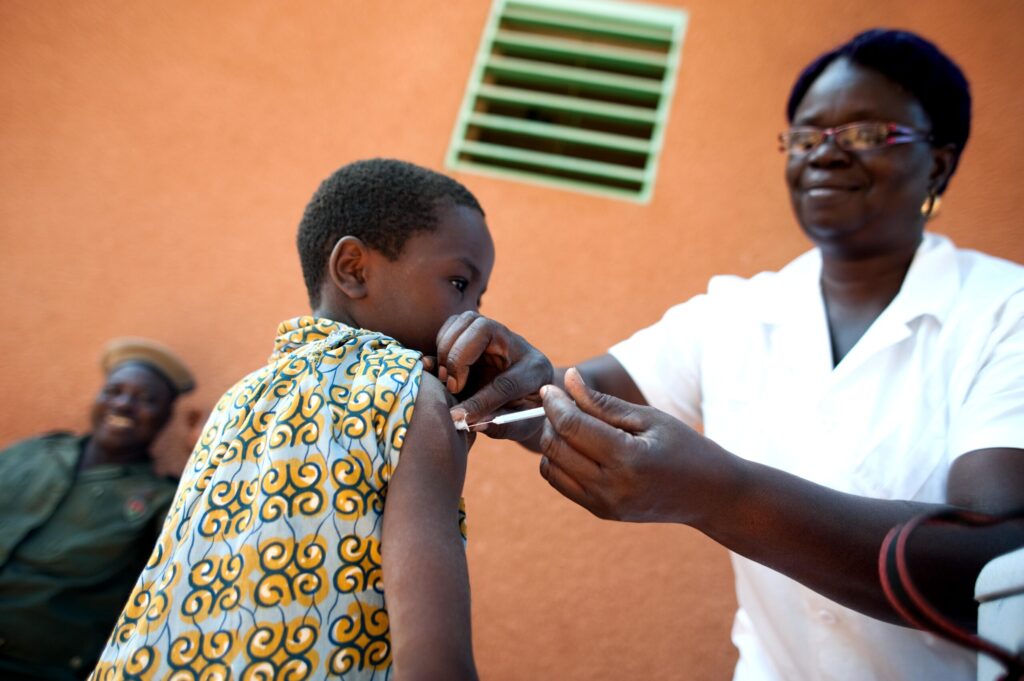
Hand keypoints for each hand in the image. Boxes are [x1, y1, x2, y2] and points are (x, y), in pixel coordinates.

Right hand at [431, 312, 553, 438]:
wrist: (527, 395)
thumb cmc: (524, 413)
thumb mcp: (521, 427)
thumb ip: (499, 426)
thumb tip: (468, 423)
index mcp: (535, 371)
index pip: (507, 381)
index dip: (480, 401)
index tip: (458, 416)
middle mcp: (517, 345)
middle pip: (484, 330)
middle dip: (459, 358)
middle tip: (453, 387)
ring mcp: (496, 335)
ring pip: (468, 321)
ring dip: (448, 348)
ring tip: (448, 379)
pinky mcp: (477, 333)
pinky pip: (454, 324)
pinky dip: (441, 342)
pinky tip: (438, 367)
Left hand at [538, 368, 741, 525]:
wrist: (710, 495)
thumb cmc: (685, 448)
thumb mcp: (648, 418)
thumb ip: (603, 403)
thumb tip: (569, 379)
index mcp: (627, 460)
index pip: (572, 427)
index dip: (555, 403)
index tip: (550, 387)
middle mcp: (611, 488)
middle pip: (555, 448)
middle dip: (550, 421)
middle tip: (561, 404)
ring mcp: (604, 504)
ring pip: (551, 468)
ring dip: (552, 442)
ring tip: (572, 424)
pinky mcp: (601, 512)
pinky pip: (561, 483)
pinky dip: (559, 462)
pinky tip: (578, 447)